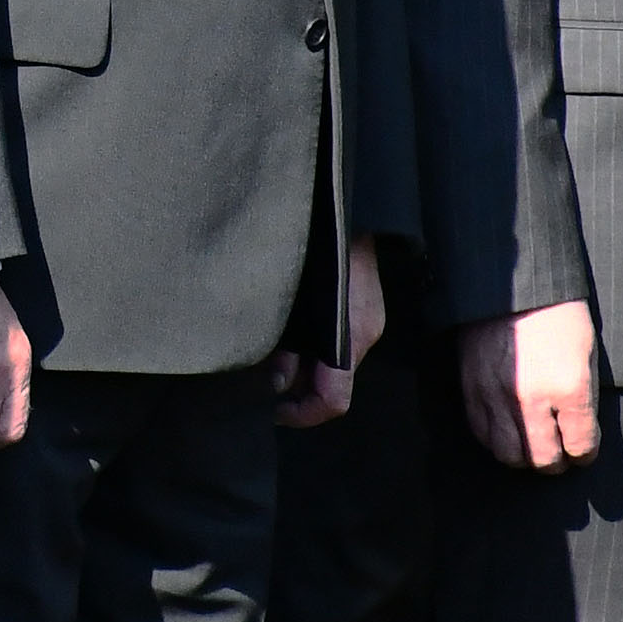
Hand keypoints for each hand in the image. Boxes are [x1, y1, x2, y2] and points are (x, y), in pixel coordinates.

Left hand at [270, 234, 388, 428]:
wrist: (344, 208)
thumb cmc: (321, 248)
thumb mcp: (297, 299)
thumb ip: (288, 343)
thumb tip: (277, 380)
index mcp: (354, 337)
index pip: (334, 400)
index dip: (302, 414)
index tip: (271, 410)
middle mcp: (364, 337)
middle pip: (330, 386)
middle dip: (295, 390)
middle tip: (257, 381)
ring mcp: (365, 324)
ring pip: (329, 367)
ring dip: (297, 369)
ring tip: (263, 357)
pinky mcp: (359, 312)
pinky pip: (332, 346)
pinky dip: (307, 351)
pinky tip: (280, 337)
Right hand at [460, 298, 601, 469]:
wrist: (513, 281)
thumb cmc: (559, 314)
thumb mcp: (588, 352)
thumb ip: (584, 397)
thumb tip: (579, 431)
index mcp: (570, 388)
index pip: (580, 447)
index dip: (585, 453)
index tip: (583, 450)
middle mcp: (532, 398)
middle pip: (544, 459)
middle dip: (556, 463)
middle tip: (559, 454)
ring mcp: (498, 394)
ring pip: (509, 455)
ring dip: (524, 457)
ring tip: (531, 448)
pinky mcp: (472, 386)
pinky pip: (481, 432)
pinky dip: (496, 440)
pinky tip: (506, 432)